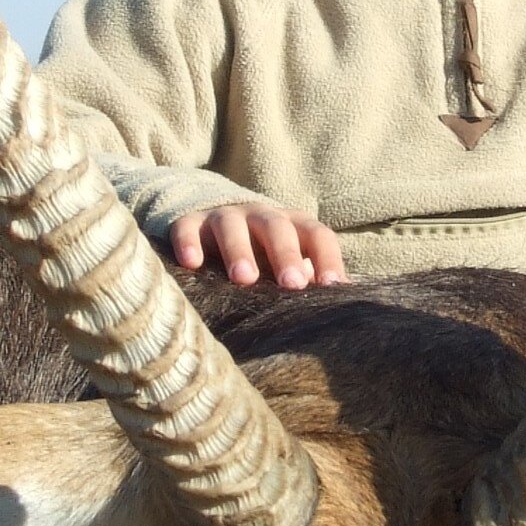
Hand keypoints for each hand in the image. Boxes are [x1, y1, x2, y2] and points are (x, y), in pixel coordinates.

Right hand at [170, 205, 347, 289]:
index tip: (331, 286)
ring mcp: (224, 217)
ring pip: (232, 226)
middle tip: (292, 283)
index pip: (317, 235)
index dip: (327, 258)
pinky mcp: (191, 222)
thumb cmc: (262, 256)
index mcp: (292, 226)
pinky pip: (188, 228)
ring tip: (244, 279)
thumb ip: (307, 280)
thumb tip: (338, 309)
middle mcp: (260, 216)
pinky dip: (189, 243)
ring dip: (239, 250)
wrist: (213, 223)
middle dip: (285, 254)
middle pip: (276, 227)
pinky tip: (192, 263)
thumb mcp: (285, 265)